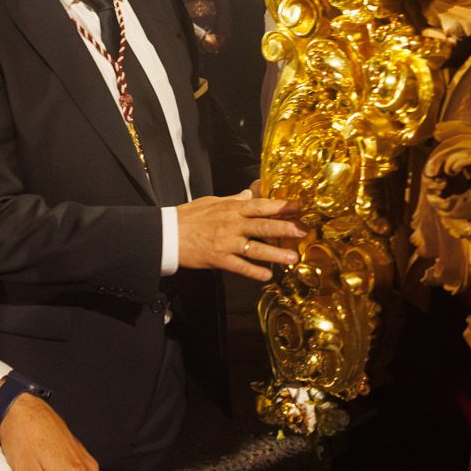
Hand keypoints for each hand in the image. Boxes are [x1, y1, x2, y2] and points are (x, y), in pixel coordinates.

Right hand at [175, 190, 304, 280]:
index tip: (298, 206)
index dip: (281, 206)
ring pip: (256, 249)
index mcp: (231, 208)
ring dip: (276, 255)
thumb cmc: (189, 216)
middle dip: (285, 229)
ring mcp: (226, 243)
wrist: (167, 233)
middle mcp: (232, 224)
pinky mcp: (219, 259)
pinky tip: (267, 276)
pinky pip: (240, 267)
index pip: (261, 205)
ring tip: (293, 258)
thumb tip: (250, 194)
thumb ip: (234, 199)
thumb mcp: (212, 202)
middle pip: (263, 226)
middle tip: (303, 232)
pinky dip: (254, 272)